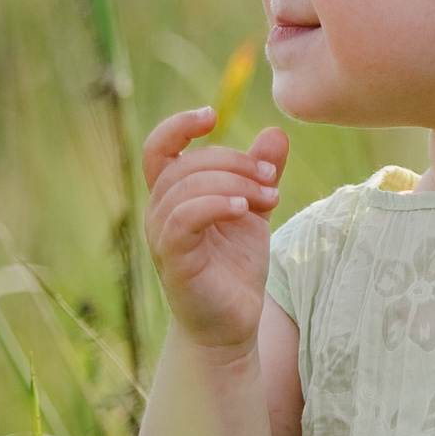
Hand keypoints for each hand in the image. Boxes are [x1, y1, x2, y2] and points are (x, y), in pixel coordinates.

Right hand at [143, 108, 290, 352]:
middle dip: (234, 162)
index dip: (177, 126)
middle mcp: (160, 213)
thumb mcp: (255, 209)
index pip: (159, 149)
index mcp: (175, 195)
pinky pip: (183, 220)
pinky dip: (214, 205)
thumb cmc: (236, 265)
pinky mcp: (175, 261)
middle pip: (185, 165)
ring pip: (184, 188)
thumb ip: (261, 172)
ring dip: (233, 183)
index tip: (211, 115)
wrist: (235, 320)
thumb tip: (275, 132)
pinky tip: (243, 209)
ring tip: (269, 196)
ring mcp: (163, 238)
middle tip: (271, 178)